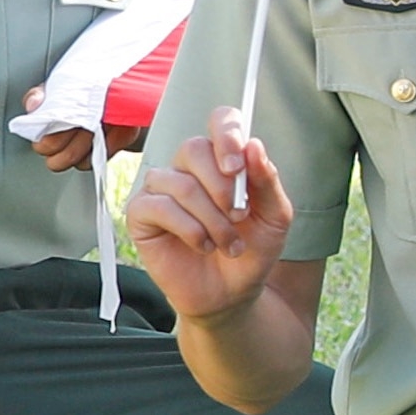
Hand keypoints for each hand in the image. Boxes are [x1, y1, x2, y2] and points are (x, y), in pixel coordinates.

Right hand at [122, 121, 293, 327]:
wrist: (232, 293)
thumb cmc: (252, 250)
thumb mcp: (274, 217)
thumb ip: (266, 180)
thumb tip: (254, 145)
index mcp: (223, 159)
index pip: (220, 121)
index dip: (227, 134)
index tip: (239, 166)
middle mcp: (189, 168)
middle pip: (194, 148)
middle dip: (222, 185)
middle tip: (240, 215)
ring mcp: (162, 189)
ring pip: (179, 183)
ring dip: (211, 218)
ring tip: (228, 244)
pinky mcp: (141, 214)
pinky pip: (158, 206)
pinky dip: (188, 228)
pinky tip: (202, 245)